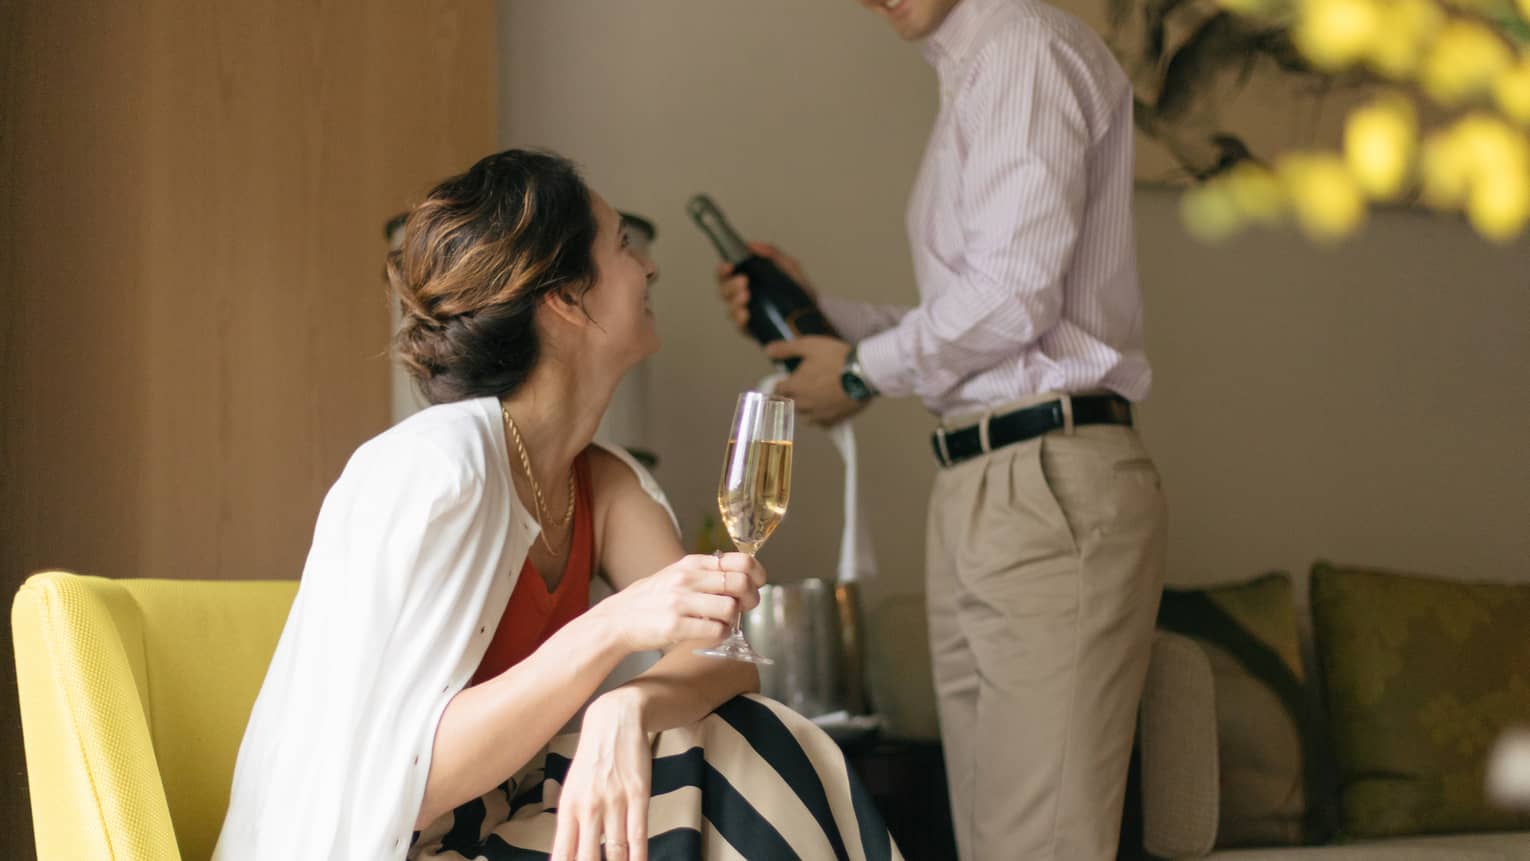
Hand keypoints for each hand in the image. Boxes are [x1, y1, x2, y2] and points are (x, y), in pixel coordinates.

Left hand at [552, 689, 651, 860]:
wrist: (614, 720)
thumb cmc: (592, 759)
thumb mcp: (572, 788)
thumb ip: (571, 822)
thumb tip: (567, 854)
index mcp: (568, 808)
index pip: (563, 854)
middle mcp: (588, 807)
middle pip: (587, 858)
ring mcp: (614, 801)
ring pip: (615, 852)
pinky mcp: (638, 795)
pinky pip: (639, 836)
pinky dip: (639, 858)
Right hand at [594, 553, 764, 652]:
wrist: (617, 620)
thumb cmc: (651, 600)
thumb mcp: (676, 575)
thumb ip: (706, 575)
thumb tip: (743, 578)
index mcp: (691, 564)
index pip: (740, 561)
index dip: (757, 575)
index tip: (756, 585)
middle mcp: (687, 579)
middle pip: (741, 583)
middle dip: (751, 598)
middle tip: (745, 608)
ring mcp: (680, 602)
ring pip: (730, 608)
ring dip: (733, 620)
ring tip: (722, 623)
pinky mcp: (674, 626)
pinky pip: (715, 631)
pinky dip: (720, 635)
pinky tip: (711, 635)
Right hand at [715, 241, 817, 333]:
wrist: (816, 316)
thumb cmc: (800, 292)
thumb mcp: (789, 267)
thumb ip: (773, 254)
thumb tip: (753, 246)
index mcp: (749, 280)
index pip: (727, 274)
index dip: (722, 270)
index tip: (728, 266)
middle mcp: (743, 297)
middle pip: (724, 291)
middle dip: (730, 285)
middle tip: (743, 281)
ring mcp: (747, 314)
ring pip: (729, 308)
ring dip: (734, 301)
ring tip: (746, 296)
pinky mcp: (753, 330)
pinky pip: (740, 326)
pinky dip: (740, 319)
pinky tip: (746, 314)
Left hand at [767, 336, 868, 426]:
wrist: (864, 372)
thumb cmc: (836, 358)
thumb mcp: (809, 345)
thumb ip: (786, 349)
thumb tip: (768, 350)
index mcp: (795, 386)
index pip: (777, 391)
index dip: (780, 385)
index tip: (783, 382)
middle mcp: (803, 403)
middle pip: (789, 405)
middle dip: (791, 397)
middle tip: (798, 389)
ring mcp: (818, 413)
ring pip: (803, 416)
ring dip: (804, 409)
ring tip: (812, 399)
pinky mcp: (833, 419)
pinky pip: (821, 423)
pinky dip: (820, 418)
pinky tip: (825, 409)